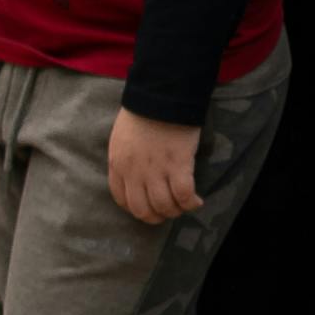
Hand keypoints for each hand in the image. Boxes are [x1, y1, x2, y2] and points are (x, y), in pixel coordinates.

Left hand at [105, 109, 201, 226]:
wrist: (159, 98)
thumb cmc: (141, 114)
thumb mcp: (121, 139)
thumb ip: (126, 159)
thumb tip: (136, 175)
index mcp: (118, 165)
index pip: (122, 199)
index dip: (136, 209)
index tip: (148, 209)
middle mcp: (134, 172)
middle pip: (142, 209)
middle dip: (156, 217)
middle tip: (168, 212)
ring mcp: (156, 170)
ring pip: (164, 206)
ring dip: (175, 211)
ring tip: (183, 206)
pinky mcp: (178, 165)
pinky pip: (184, 195)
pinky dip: (191, 203)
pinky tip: (197, 202)